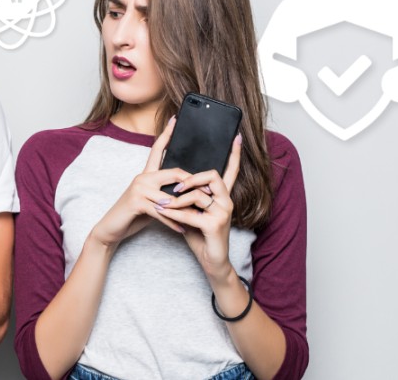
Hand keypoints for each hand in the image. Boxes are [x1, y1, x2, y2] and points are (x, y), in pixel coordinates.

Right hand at [89, 116, 191, 248]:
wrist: (111, 229)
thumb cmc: (133, 215)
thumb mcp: (151, 201)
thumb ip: (165, 192)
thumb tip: (186, 191)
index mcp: (146, 174)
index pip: (157, 150)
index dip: (166, 133)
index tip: (176, 119)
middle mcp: (142, 177)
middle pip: (174, 173)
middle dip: (193, 185)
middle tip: (209, 193)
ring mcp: (138, 188)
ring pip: (172, 196)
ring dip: (186, 209)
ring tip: (199, 216)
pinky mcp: (136, 202)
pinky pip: (163, 211)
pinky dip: (174, 222)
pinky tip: (182, 228)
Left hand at [152, 134, 242, 280]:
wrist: (211, 261)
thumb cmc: (200, 235)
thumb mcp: (193, 211)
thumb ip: (188, 196)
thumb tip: (173, 181)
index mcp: (222, 196)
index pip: (231, 170)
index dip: (234, 154)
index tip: (237, 136)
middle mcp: (227, 201)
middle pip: (212, 176)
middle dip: (190, 178)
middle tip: (174, 188)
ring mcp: (223, 213)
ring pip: (198, 195)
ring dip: (176, 200)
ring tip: (161, 204)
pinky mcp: (215, 226)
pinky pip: (190, 214)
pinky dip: (174, 214)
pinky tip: (163, 214)